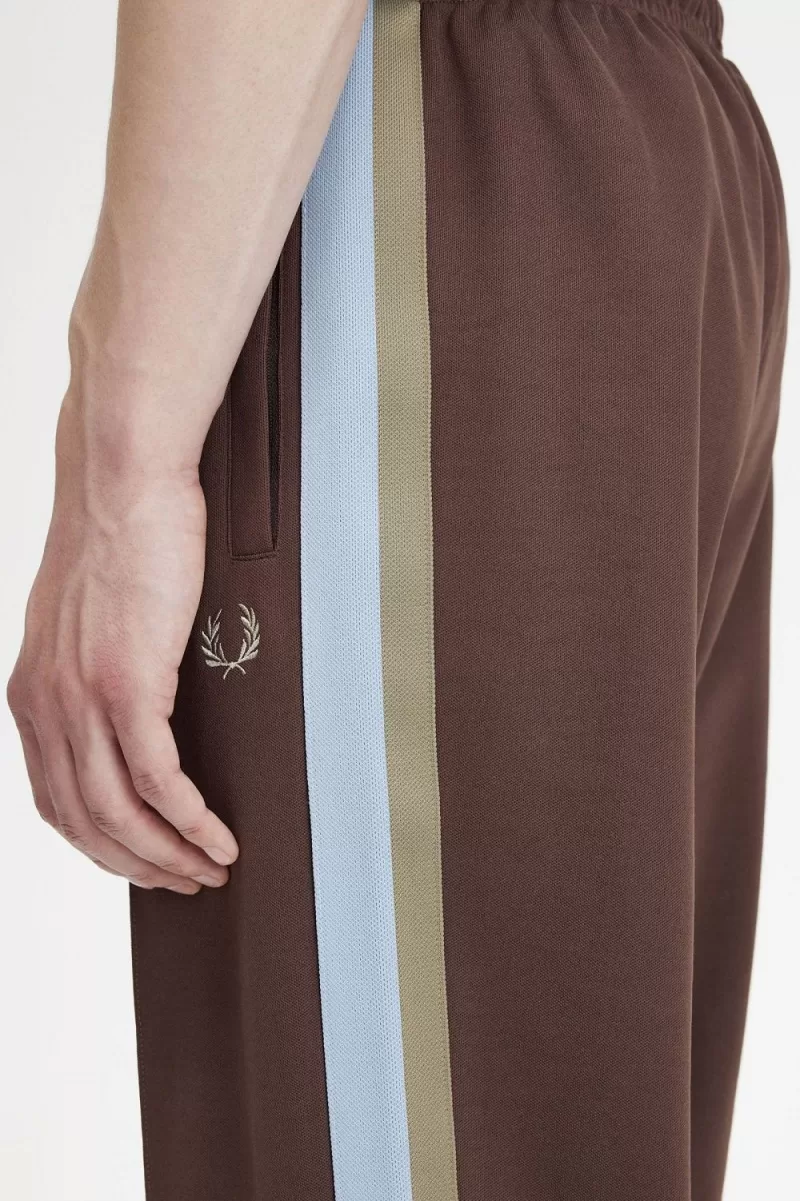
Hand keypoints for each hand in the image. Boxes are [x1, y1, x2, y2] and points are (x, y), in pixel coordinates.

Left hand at [7, 398, 238, 893]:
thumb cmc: (119, 536)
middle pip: (86, 823)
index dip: (101, 846)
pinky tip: (218, 838)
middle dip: (138, 865)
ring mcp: (82, 700)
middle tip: (185, 881)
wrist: (122, 479)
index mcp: (30, 694)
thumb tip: (129, 702)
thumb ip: (90, 668)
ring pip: (121, 816)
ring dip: (169, 855)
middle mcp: (45, 707)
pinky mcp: (127, 687)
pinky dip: (191, 822)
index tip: (143, 861)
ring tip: (210, 869)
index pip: (55, 800)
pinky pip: (160, 783)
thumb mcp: (85, 617)